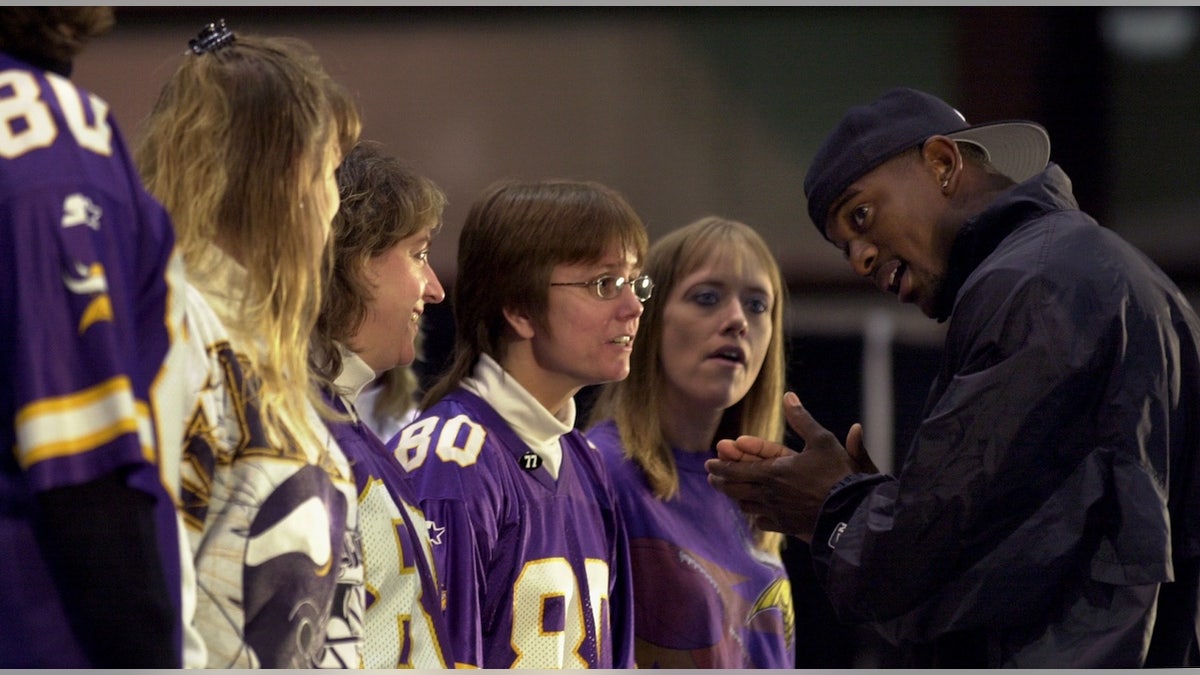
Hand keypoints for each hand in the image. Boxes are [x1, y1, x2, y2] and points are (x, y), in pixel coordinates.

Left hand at [706, 392, 873, 541]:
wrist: (852, 512)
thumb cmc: (838, 474)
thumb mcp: (822, 440)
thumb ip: (801, 419)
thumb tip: (789, 395)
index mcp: (772, 472)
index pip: (736, 469)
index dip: (721, 466)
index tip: (710, 463)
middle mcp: (769, 494)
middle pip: (735, 488)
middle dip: (721, 481)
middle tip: (712, 477)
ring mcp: (776, 512)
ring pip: (746, 506)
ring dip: (737, 497)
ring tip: (732, 492)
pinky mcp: (786, 527)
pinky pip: (762, 522)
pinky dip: (756, 515)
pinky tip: (756, 512)